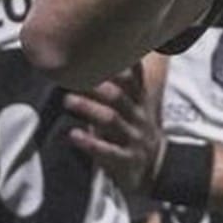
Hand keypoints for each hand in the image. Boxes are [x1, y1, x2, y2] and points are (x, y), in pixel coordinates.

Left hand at [65, 63, 165, 195]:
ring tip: (68, 100)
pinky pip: (106, 150)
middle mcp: (138, 116)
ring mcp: (133, 137)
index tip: (102, 54)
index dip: (121, 65)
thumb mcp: (135, 108)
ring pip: (111, 119)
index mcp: (140, 102)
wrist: (153, 168)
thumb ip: (121, 89)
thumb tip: (94, 65)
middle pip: (119, 96)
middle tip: (74, 77)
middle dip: (97, 85)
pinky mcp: (125, 159)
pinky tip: (73, 135)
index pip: (134, 78)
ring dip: (88, 108)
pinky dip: (89, 142)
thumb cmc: (134, 131)